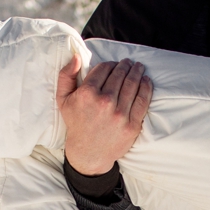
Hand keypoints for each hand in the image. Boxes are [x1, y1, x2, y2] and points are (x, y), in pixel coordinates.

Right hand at [57, 56, 151, 175]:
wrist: (89, 152)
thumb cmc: (76, 123)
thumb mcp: (63, 99)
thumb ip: (66, 76)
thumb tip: (77, 57)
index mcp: (87, 94)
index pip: (104, 69)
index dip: (109, 64)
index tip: (113, 64)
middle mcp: (105, 102)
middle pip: (120, 75)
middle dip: (125, 65)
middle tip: (129, 62)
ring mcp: (120, 113)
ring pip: (132, 85)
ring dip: (137, 72)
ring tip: (138, 67)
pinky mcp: (132, 124)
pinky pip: (143, 100)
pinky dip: (146, 87)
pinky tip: (146, 80)